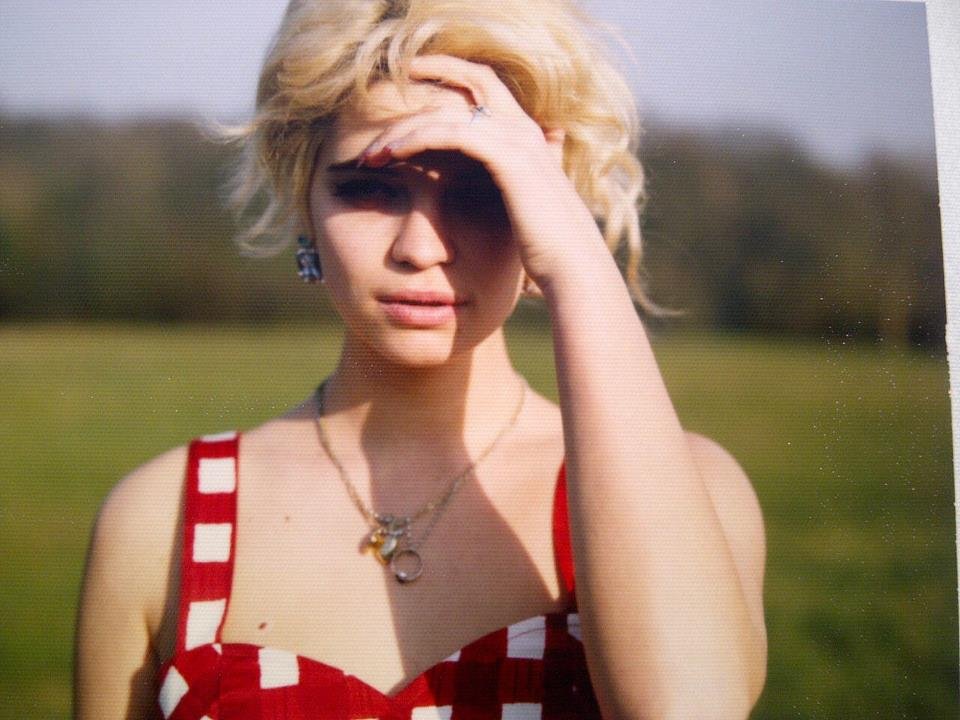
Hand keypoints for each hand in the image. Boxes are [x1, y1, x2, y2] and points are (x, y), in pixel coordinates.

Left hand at [359, 54, 605, 288]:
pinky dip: (415, 141)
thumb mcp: (526, 206)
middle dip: (418, 85)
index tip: (405, 82)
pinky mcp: (507, 158)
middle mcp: (525, 128)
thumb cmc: (547, 248)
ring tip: (371, 154)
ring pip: (446, 114)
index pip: (484, 81)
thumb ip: (513, 181)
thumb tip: (501, 180)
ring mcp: (518, 140)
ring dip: (402, 130)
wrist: (573, 268)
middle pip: (465, 80)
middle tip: (375, 117)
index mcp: (529, 133)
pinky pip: (450, 134)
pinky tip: (390, 156)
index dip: (446, 70)